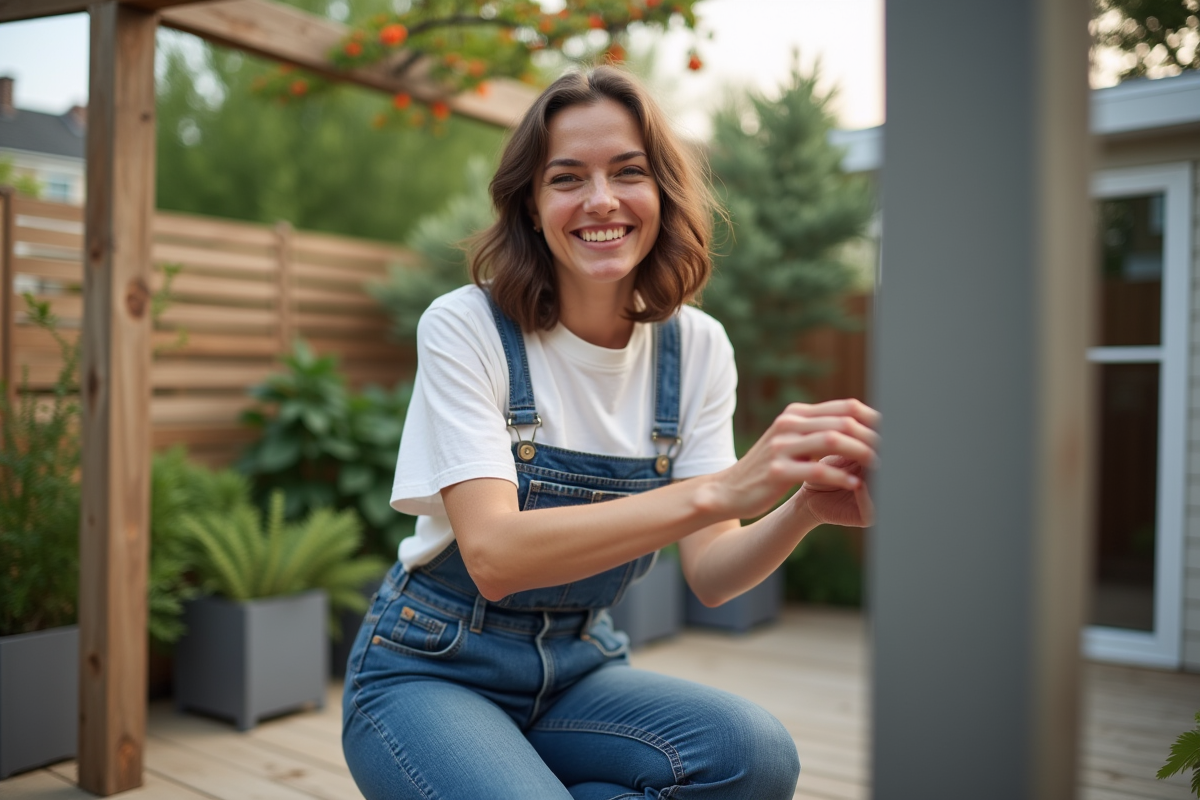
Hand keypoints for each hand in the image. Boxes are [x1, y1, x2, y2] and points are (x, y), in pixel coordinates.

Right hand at [706, 399, 878, 522]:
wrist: (728, 490)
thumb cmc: (767, 469)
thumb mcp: (790, 442)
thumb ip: (816, 431)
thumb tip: (855, 426)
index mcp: (795, 415)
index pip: (843, 408)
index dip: (872, 419)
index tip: (893, 434)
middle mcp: (788, 425)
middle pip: (842, 422)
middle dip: (872, 436)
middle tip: (894, 450)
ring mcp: (780, 446)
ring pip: (832, 441)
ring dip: (861, 453)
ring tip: (881, 466)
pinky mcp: (776, 470)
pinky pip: (816, 470)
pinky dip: (840, 475)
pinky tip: (855, 484)